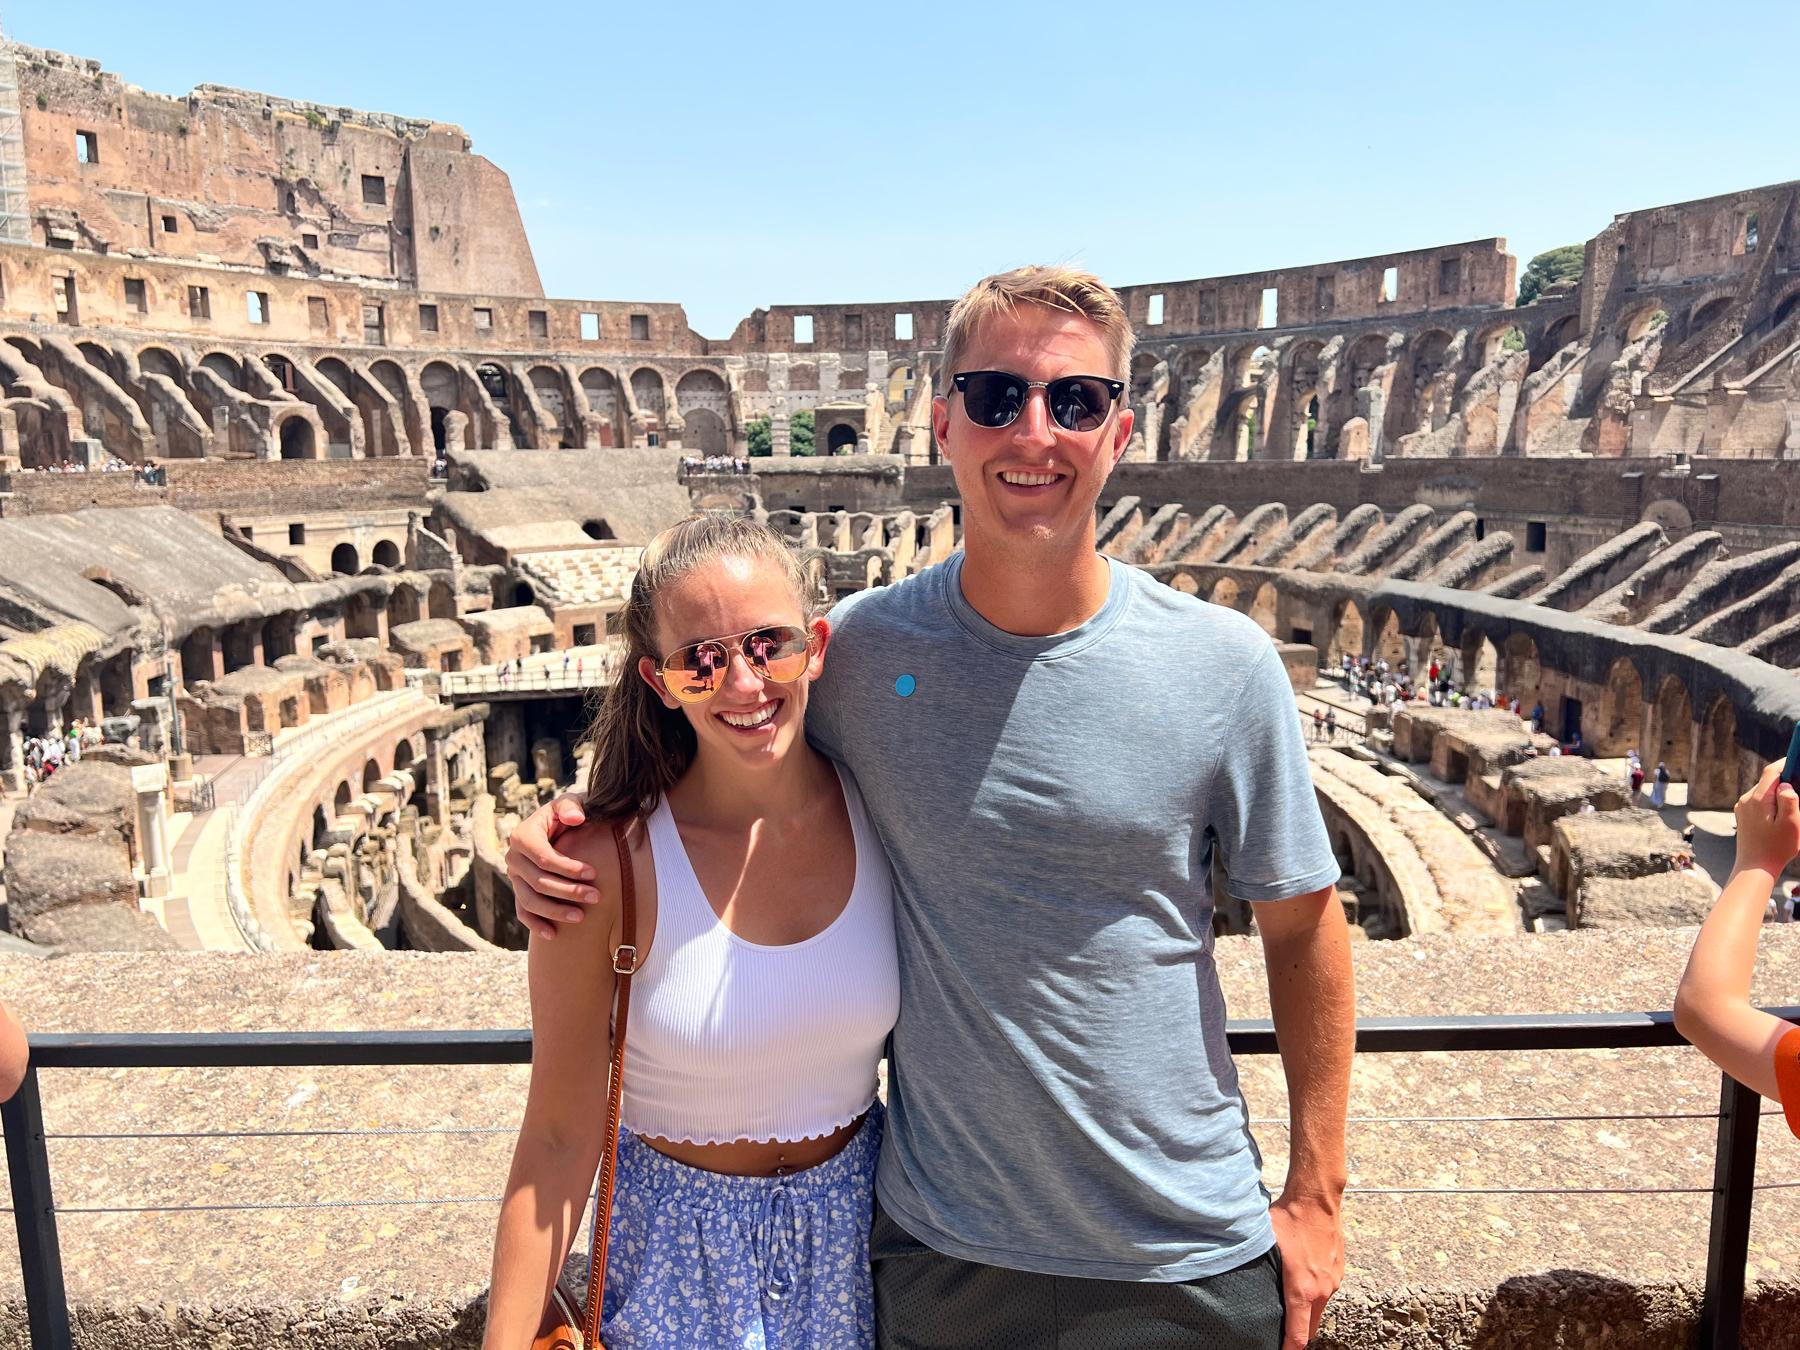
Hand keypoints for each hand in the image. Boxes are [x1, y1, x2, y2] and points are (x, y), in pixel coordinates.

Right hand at [506, 795, 595, 939]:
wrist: (560, 825)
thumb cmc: (569, 813)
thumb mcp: (571, 802)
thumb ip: (571, 806)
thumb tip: (576, 818)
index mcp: (522, 836)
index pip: (544, 858)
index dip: (568, 868)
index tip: (592, 874)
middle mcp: (513, 857)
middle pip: (539, 882)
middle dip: (568, 892)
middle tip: (596, 897)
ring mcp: (514, 876)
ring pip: (530, 900)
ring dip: (555, 912)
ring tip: (581, 917)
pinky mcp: (519, 890)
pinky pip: (523, 911)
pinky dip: (535, 924)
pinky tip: (552, 935)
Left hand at [1269, 1192, 1343, 1348]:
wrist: (1317, 1198)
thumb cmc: (1288, 1218)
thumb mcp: (1264, 1243)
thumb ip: (1256, 1266)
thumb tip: (1233, 1274)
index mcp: (1302, 1290)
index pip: (1298, 1336)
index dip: (1288, 1349)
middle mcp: (1321, 1290)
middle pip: (1310, 1328)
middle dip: (1295, 1334)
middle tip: (1277, 1332)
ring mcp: (1332, 1282)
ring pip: (1318, 1310)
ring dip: (1304, 1313)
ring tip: (1286, 1307)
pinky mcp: (1338, 1272)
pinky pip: (1325, 1293)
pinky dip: (1313, 1296)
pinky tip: (1299, 1282)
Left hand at [1733, 761, 1799, 878]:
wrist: (1754, 868)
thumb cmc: (1776, 848)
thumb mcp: (1791, 824)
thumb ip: (1790, 801)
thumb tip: (1786, 784)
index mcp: (1758, 799)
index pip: (1772, 772)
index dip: (1786, 763)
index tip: (1797, 759)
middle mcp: (1746, 799)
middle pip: (1768, 781)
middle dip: (1785, 781)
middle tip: (1798, 787)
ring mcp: (1743, 807)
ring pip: (1764, 792)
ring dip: (1778, 794)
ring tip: (1791, 807)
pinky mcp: (1743, 815)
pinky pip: (1759, 801)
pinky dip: (1771, 802)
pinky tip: (1780, 815)